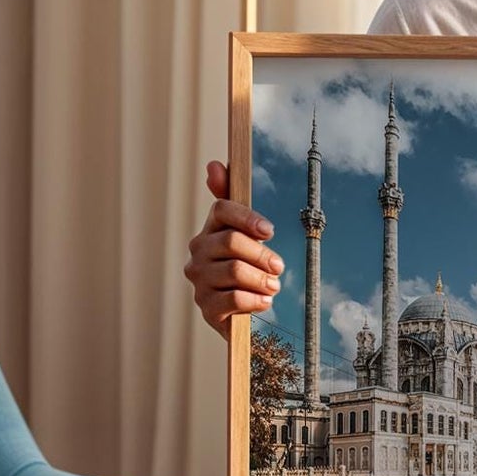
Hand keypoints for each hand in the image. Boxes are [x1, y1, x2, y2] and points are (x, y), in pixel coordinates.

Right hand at [184, 159, 284, 339]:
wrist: (240, 310)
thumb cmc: (246, 265)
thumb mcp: (247, 233)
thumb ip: (233, 198)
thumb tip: (213, 165)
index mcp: (209, 229)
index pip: (221, 209)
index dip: (248, 217)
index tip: (269, 231)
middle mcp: (198, 252)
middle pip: (232, 241)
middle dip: (262, 254)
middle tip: (279, 266)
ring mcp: (199, 280)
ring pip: (235, 270)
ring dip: (262, 279)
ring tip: (273, 285)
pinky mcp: (206, 307)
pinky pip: (234, 299)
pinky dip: (255, 300)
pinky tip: (264, 301)